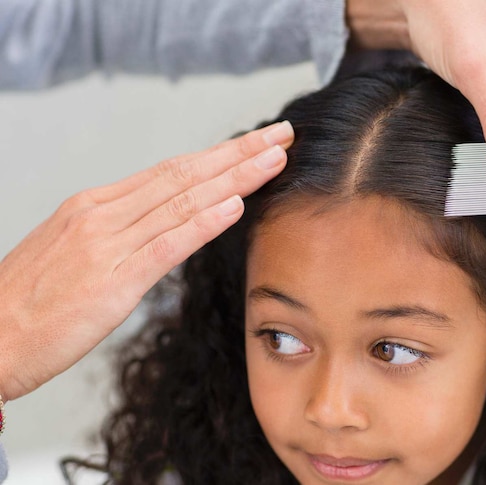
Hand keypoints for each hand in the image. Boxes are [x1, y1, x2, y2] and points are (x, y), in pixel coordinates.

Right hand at [0, 122, 293, 400]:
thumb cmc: (28, 302)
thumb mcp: (73, 252)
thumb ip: (117, 233)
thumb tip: (161, 222)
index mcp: (94, 205)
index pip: (170, 170)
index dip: (219, 154)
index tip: (255, 143)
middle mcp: (103, 214)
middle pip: (184, 174)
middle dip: (238, 154)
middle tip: (281, 136)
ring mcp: (108, 244)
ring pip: (183, 201)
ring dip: (235, 179)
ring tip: (273, 162)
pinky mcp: (112, 281)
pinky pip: (166, 245)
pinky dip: (203, 223)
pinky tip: (235, 207)